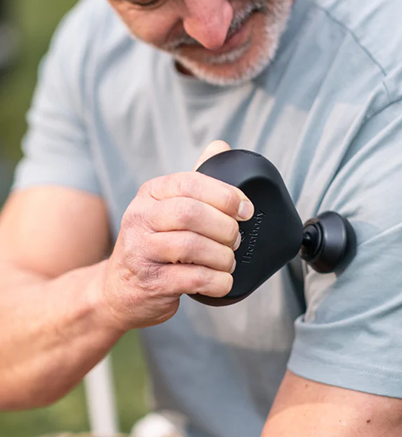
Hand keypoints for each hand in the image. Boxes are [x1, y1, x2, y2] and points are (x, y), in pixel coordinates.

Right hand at [99, 141, 253, 330]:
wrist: (119, 289)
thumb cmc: (154, 244)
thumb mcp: (167, 207)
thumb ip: (195, 181)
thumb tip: (221, 146)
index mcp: (150, 193)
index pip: (190, 183)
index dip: (225, 195)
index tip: (246, 210)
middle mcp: (140, 218)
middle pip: (191, 213)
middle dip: (225, 228)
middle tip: (235, 240)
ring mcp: (141, 251)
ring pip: (192, 246)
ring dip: (223, 257)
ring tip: (228, 262)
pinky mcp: (150, 282)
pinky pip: (194, 279)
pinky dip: (218, 281)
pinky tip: (222, 281)